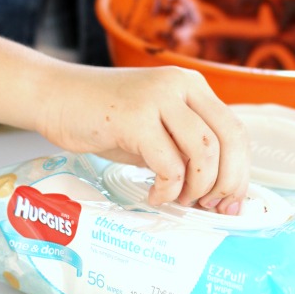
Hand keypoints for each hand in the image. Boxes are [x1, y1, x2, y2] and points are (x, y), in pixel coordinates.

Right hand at [36, 61, 249, 213]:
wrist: (54, 96)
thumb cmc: (102, 117)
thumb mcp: (154, 126)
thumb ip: (184, 146)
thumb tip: (217, 191)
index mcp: (191, 85)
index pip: (235, 130)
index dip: (240, 172)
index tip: (229, 202)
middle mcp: (179, 85)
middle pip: (229, 139)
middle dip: (227, 182)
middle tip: (210, 207)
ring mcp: (157, 98)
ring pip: (205, 152)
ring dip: (196, 187)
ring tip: (177, 200)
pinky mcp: (134, 118)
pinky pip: (169, 165)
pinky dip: (167, 190)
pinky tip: (153, 194)